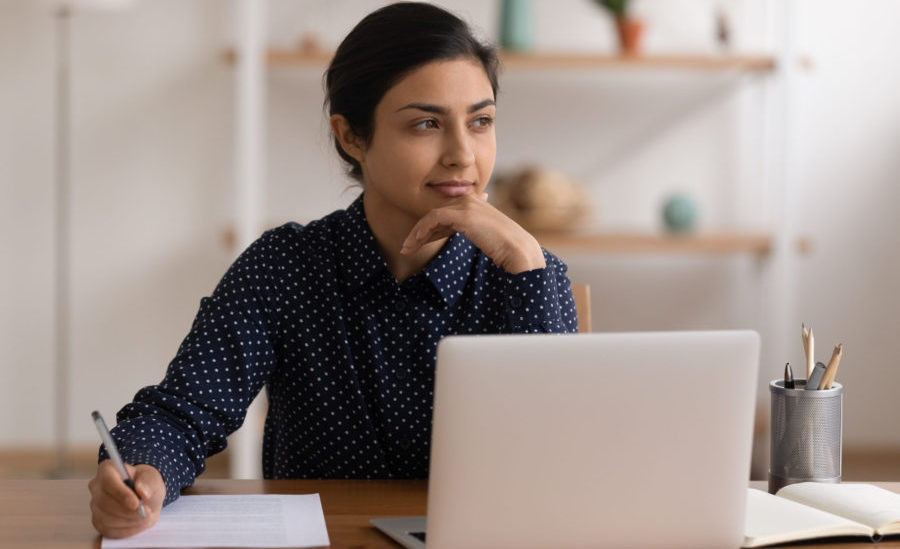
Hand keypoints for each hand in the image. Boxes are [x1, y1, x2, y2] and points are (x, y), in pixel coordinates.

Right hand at [88, 460, 164, 537]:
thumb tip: (142, 491)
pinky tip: (138, 524)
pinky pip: (109, 530)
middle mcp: (96, 487)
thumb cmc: (146, 484)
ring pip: (106, 518)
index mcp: (107, 470)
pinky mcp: (98, 522)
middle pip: (104, 502)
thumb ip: (148, 482)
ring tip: (146, 517)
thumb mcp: (153, 478)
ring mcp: (95, 505)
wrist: (145, 496)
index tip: (136, 503)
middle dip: (128, 511)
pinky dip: (127, 530)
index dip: (121, 494)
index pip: (108, 482)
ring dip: (129, 521)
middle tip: (147, 513)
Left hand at [400, 193, 544, 273]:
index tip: (418, 243)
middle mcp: (471, 200)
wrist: (518, 251)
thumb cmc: (505, 249)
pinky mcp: (463, 214)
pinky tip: (414, 243)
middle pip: (437, 213)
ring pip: (432, 215)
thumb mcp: (485, 237)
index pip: (446, 213)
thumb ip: (472, 231)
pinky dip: (421, 230)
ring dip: (416, 232)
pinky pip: (434, 219)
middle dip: (420, 231)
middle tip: (407, 247)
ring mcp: (467, 205)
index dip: (430, 228)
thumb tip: (459, 236)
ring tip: (406, 248)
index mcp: (476, 203)